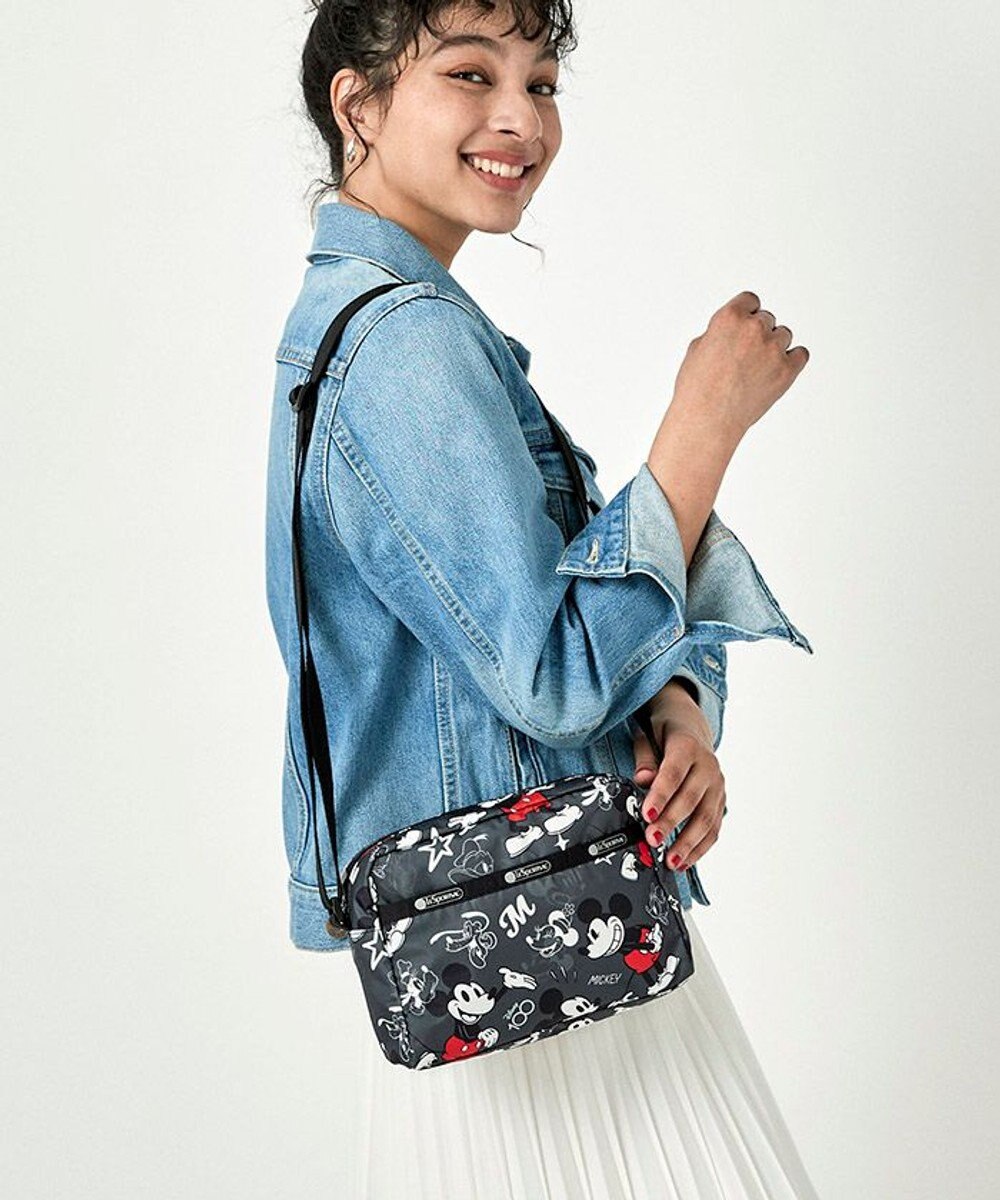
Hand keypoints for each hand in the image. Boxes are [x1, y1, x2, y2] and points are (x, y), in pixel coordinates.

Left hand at [632, 687, 726, 872]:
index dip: (660, 796)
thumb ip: (644, 758)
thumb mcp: (648, 736)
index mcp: (687, 747)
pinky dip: (700, 847)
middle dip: (671, 823)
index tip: (646, 815)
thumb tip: (642, 779)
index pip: (673, 774)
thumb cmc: (665, 734)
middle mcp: (708, 766)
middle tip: (652, 839)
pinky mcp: (720, 801)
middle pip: (690, 799)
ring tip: (671, 860)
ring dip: (688, 842)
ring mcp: (717, 785)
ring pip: (706, 818)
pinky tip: (686, 861)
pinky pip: (714, 828)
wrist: (691, 727)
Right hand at [669, 290, 809, 444]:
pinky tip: (777, 370)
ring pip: (784, 335)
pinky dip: (791, 360)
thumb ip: (720, 332)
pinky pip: (801, 354)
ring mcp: (773, 349)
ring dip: (773, 347)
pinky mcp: (787, 370)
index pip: (750, 300)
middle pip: (767, 319)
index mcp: (729, 318)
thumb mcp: (697, 349)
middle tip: (745, 356)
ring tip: (756, 368)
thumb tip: (732, 331)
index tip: (745, 325)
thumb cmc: (697, 390)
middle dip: (758, 334)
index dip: (746, 314)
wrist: (708, 420)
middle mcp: (754, 328)